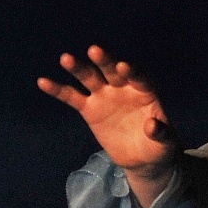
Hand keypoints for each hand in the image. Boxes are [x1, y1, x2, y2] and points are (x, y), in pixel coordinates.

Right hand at [37, 44, 178, 207]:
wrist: (141, 158)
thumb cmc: (157, 146)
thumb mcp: (165, 143)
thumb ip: (161, 133)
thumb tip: (152, 125)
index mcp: (144, 90)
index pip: (138, 76)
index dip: (131, 71)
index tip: (123, 66)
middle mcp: (123, 87)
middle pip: (112, 70)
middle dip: (104, 60)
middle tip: (95, 50)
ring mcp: (104, 96)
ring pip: (90, 78)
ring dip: (78, 68)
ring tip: (66, 58)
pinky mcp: (89, 109)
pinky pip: (72, 97)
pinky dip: (58, 89)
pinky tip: (43, 82)